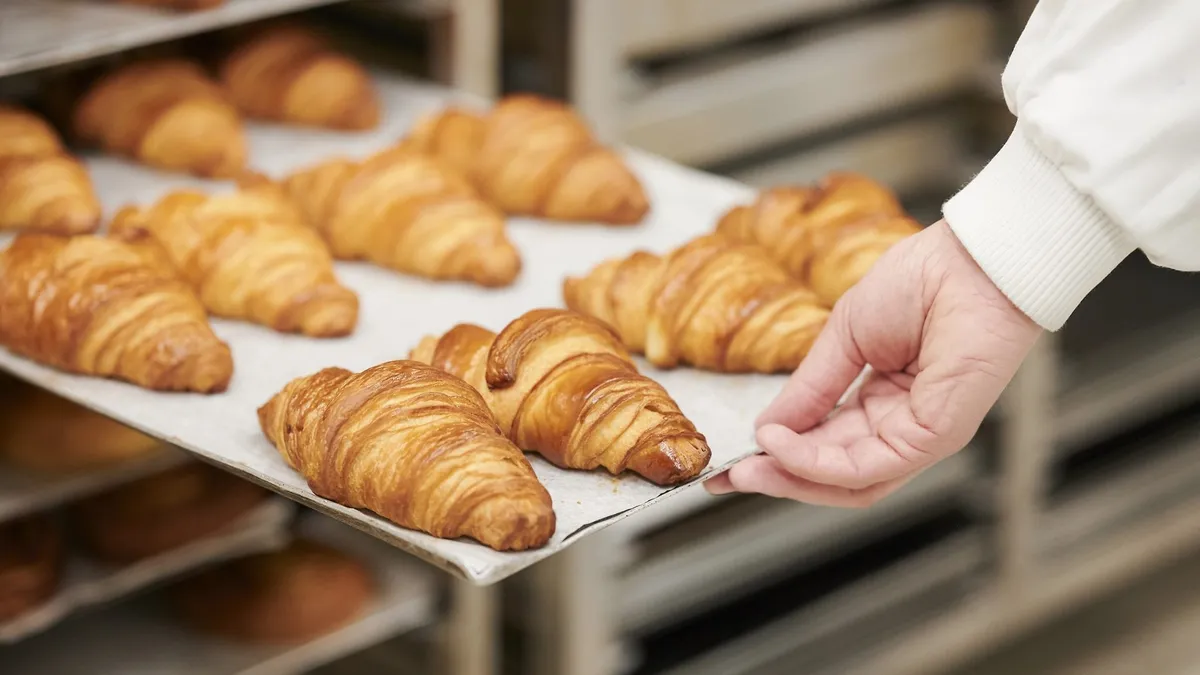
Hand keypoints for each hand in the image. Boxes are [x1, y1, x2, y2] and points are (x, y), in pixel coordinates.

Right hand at [705, 220, 1041, 505]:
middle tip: (728, 478)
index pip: (827, 442)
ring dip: (793, 479)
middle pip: (835, 473)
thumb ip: (809, 388)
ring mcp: (923, 434)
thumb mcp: (844, 337)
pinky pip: (869, 467)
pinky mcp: (936, 436)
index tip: (731, 459)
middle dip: (778, 478)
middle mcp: (903, 425)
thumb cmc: (922, 281)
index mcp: (884, 399)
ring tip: (748, 468)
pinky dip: (818, 463)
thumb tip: (767, 428)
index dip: (778, 454)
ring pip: (851, 481)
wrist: (972, 260)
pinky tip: (782, 445)